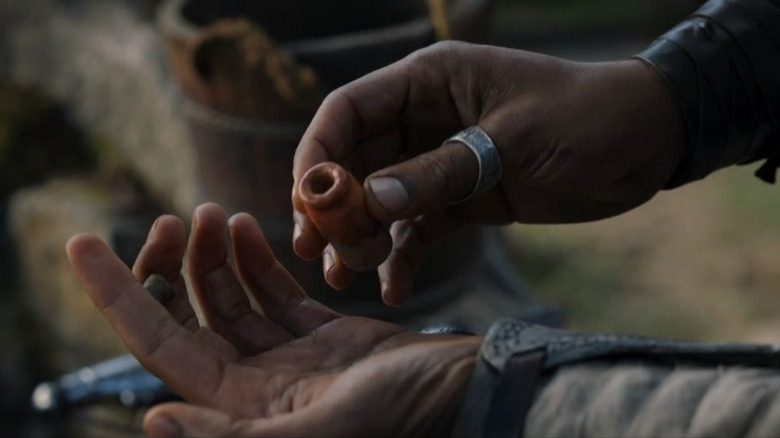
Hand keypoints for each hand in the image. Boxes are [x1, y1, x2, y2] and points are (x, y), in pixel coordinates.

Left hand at [66, 203, 479, 436]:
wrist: (471, 396)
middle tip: (175, 216)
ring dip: (216, 256)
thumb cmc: (409, 417)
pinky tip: (247, 229)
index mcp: (246, 412)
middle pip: (192, 319)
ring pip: (233, 301)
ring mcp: (292, 361)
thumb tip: (154, 419)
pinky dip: (257, 262)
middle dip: (173, 267)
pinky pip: (276, 296)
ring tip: (212, 212)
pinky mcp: (325, 338)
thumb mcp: (324, 432)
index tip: (82, 242)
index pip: (159, 347)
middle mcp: (260, 389)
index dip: (117, 296)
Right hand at [291, 41, 685, 303]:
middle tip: (317, 251)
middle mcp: (424, 119)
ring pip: (380, 200)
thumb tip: (370, 202)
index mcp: (428, 82)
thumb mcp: (512, 141)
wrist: (646, 142)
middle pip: (355, 161)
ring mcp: (441, 161)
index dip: (318, 154)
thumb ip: (441, 172)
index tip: (306, 203)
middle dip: (332, 208)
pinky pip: (418, 229)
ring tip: (344, 276)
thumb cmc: (586, 117)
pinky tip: (394, 288)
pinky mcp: (462, 197)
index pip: (348, 111)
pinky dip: (403, 258)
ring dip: (358, 238)